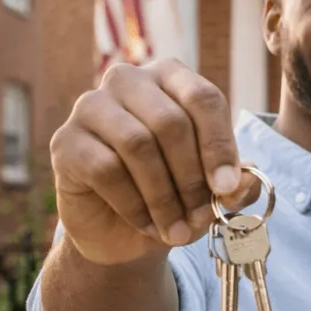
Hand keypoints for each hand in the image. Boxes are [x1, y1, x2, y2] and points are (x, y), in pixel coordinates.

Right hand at [50, 59, 259, 265]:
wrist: (123, 231)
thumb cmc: (176, 195)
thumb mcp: (215, 191)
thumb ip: (238, 183)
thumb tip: (245, 180)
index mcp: (172, 78)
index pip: (203, 99)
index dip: (219, 145)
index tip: (228, 188)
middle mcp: (129, 81)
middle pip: (171, 122)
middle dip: (192, 178)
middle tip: (202, 216)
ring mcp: (91, 106)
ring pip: (138, 144)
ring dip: (165, 197)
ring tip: (179, 231)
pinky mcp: (65, 140)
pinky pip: (105, 169)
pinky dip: (135, 205)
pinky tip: (149, 226)